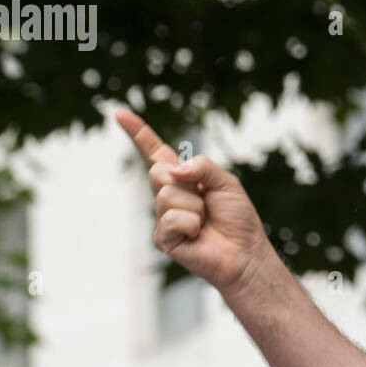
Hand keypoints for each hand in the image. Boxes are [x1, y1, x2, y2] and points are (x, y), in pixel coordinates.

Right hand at [115, 108, 275, 298]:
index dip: (138, 133)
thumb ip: (202, 166)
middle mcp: (168, 195)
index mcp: (182, 178)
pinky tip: (197, 235)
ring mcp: (163, 217)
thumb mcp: (226, 181)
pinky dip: (191, 225)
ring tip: (205, 221)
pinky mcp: (163, 238)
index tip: (120, 113)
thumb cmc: (237, 218)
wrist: (245, 252)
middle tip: (205, 202)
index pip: (155, 152)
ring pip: (166, 195)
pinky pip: (172, 219)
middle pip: (158, 171)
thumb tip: (174, 170)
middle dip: (186, 183)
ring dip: (194, 207)